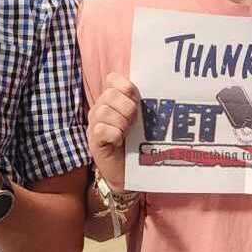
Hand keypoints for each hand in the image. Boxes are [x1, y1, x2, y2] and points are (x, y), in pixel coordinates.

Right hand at [87, 71, 140, 191]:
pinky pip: (101, 129)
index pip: (113, 79)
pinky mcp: (93, 140)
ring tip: (127, 133)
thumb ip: (143, 103)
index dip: (126, 87)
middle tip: (135, 122)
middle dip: (128, 107)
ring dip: (122, 122)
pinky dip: (114, 134)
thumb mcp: (142, 119)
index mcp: (112, 99)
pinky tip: (119, 141)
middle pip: (111, 95)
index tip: (137, 100)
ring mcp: (94, 124)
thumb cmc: (137, 144)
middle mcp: (100, 108)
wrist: (129, 172)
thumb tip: (158, 89)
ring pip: (105, 111)